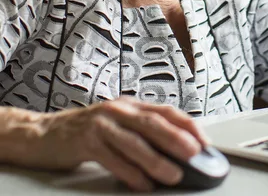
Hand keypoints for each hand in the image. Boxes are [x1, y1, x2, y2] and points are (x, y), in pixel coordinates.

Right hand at [24, 96, 207, 191]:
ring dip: (157, 160)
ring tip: (173, 175)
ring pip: (135, 142)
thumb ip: (140, 132)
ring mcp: (102, 124)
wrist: (41, 134)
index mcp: (130, 105)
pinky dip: (131, 173)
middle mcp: (118, 110)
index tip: (204, 141)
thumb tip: (175, 150)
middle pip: (153, 123)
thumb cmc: (85, 132)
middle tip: (195, 154)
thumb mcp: (117, 124)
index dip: (187, 125)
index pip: (166, 111)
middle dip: (177, 139)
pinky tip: (143, 185)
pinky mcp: (86, 141)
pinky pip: (113, 159)